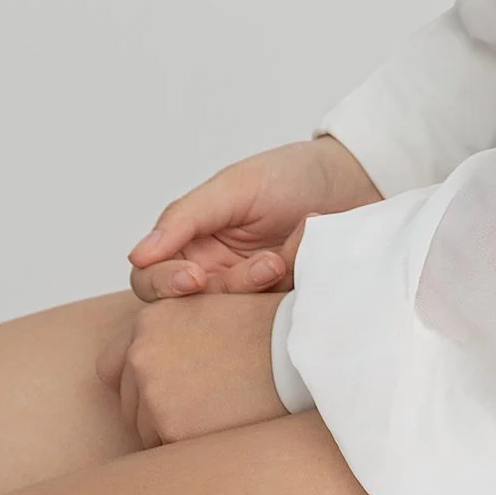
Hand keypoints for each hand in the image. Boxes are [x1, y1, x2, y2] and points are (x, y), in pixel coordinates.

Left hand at [97, 291, 284, 446]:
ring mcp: (153, 393)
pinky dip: (190, 449)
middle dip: (155, 410)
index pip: (114, 365)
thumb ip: (173, 330)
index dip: (137, 382)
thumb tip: (146, 362)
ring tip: (218, 417)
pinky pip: (167, 453)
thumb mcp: (212, 309)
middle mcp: (141, 354)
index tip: (164, 391)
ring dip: (172, 431)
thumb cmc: (269, 332)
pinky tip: (222, 432)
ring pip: (145, 431)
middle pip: (129, 402)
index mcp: (148, 321)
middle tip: (201, 408)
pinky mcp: (172, 428)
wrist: (301, 355)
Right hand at [126, 134, 380, 302]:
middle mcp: (213, 273)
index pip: (151, 280)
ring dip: (261, 288)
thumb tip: (138, 256)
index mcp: (191, 243)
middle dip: (228, 290)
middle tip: (266, 266)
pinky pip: (270, 320)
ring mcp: (247, 296)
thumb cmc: (292, 174)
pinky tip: (306, 255)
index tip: (194, 278)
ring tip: (290, 253)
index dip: (165, 285)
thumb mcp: (234, 188)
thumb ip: (184, 219)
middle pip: (190, 310)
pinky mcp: (279, 309)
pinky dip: (289, 287)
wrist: (357, 182)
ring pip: (231, 319)